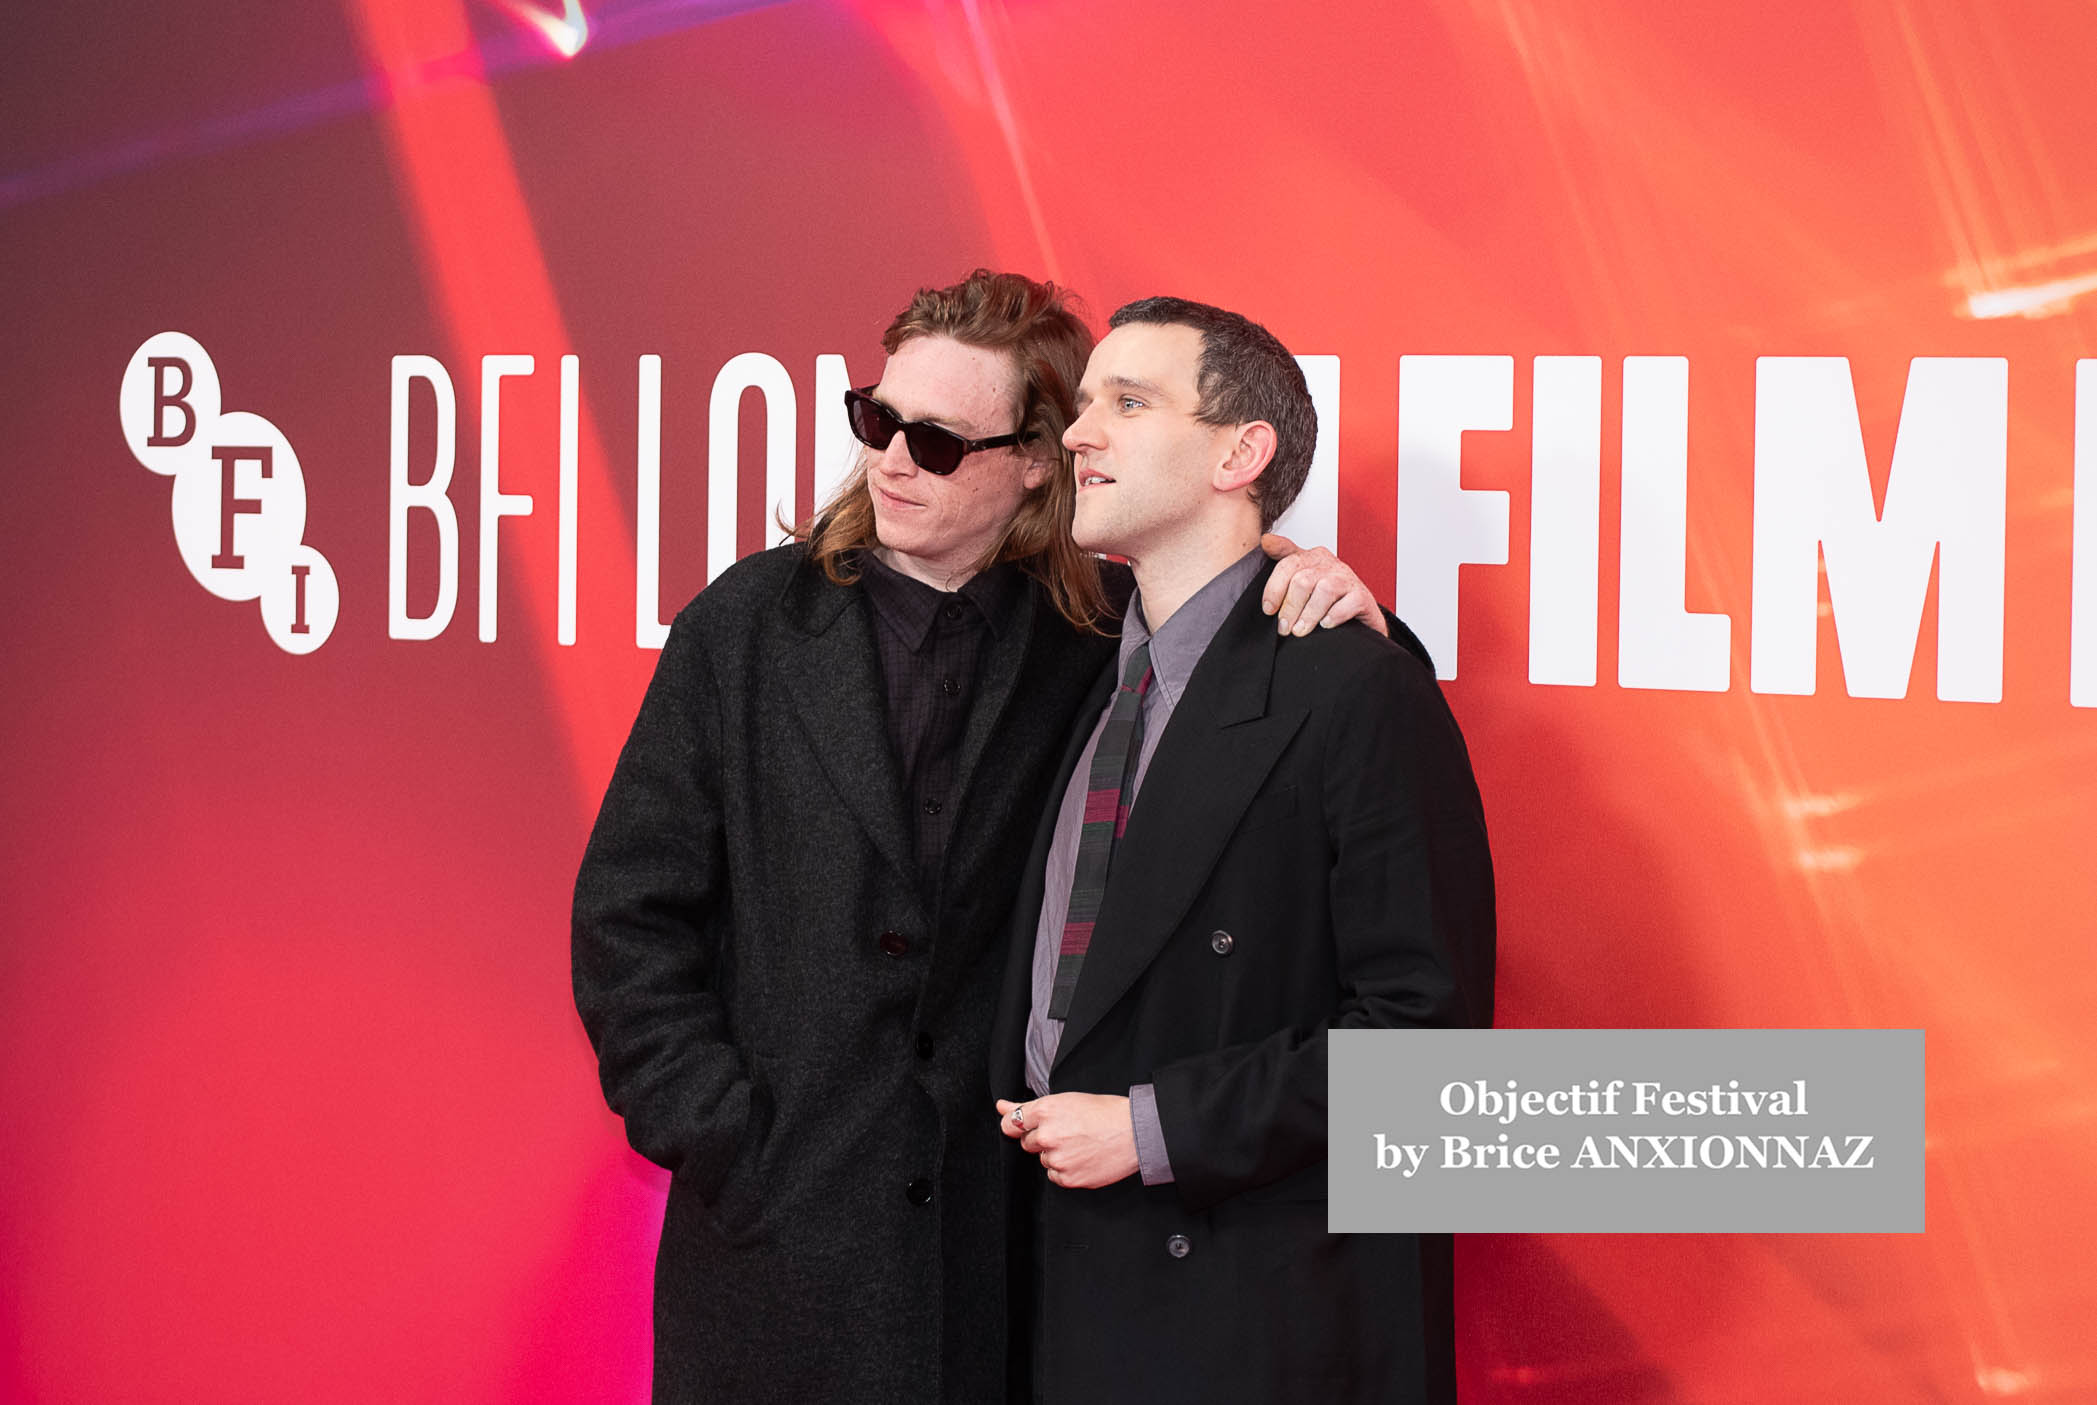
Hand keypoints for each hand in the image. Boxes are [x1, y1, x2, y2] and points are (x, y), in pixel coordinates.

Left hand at [995, 1095, 1138, 1188]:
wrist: (1134, 1132)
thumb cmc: (1104, 1112)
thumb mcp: (1065, 1100)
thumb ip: (1027, 1107)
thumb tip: (1001, 1106)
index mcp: (1046, 1110)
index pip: (1012, 1123)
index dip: (1020, 1125)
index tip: (1028, 1127)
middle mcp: (1047, 1135)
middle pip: (1027, 1143)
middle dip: (1042, 1139)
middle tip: (1067, 1132)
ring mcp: (1057, 1159)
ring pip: (1043, 1160)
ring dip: (1056, 1155)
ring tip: (1080, 1144)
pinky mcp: (1067, 1178)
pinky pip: (1055, 1176)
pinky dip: (1066, 1170)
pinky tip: (1083, 1158)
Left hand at [1259, 533, 1387, 636]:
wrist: (1358, 617)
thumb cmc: (1328, 598)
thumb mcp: (1302, 576)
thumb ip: (1283, 557)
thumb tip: (1266, 540)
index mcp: (1313, 558)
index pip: (1288, 564)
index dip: (1274, 588)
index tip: (1268, 609)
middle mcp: (1331, 565)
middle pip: (1303, 581)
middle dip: (1290, 607)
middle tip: (1284, 627)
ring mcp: (1348, 580)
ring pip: (1324, 591)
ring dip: (1309, 614)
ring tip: (1300, 631)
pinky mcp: (1362, 597)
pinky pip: (1348, 604)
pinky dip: (1334, 616)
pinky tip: (1325, 625)